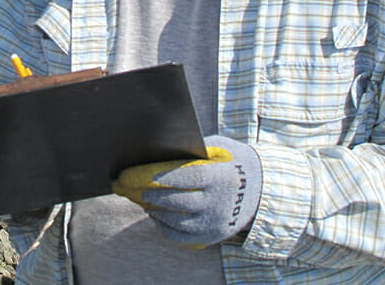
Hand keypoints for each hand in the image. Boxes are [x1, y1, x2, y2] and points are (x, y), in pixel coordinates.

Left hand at [113, 136, 261, 247]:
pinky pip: (178, 236)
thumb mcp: (218, 147)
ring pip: (172, 220)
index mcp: (219, 176)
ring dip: (151, 209)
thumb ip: (191, 150)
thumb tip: (154, 148)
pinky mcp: (211, 238)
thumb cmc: (232, 161)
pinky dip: (162, 224)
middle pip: (172, 201)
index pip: (181, 177)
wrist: (262, 190)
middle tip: (122, 185)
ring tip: (138, 196)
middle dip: (143, 193)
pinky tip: (155, 212)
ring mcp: (214, 224)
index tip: (128, 174)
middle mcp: (217, 203)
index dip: (151, 176)